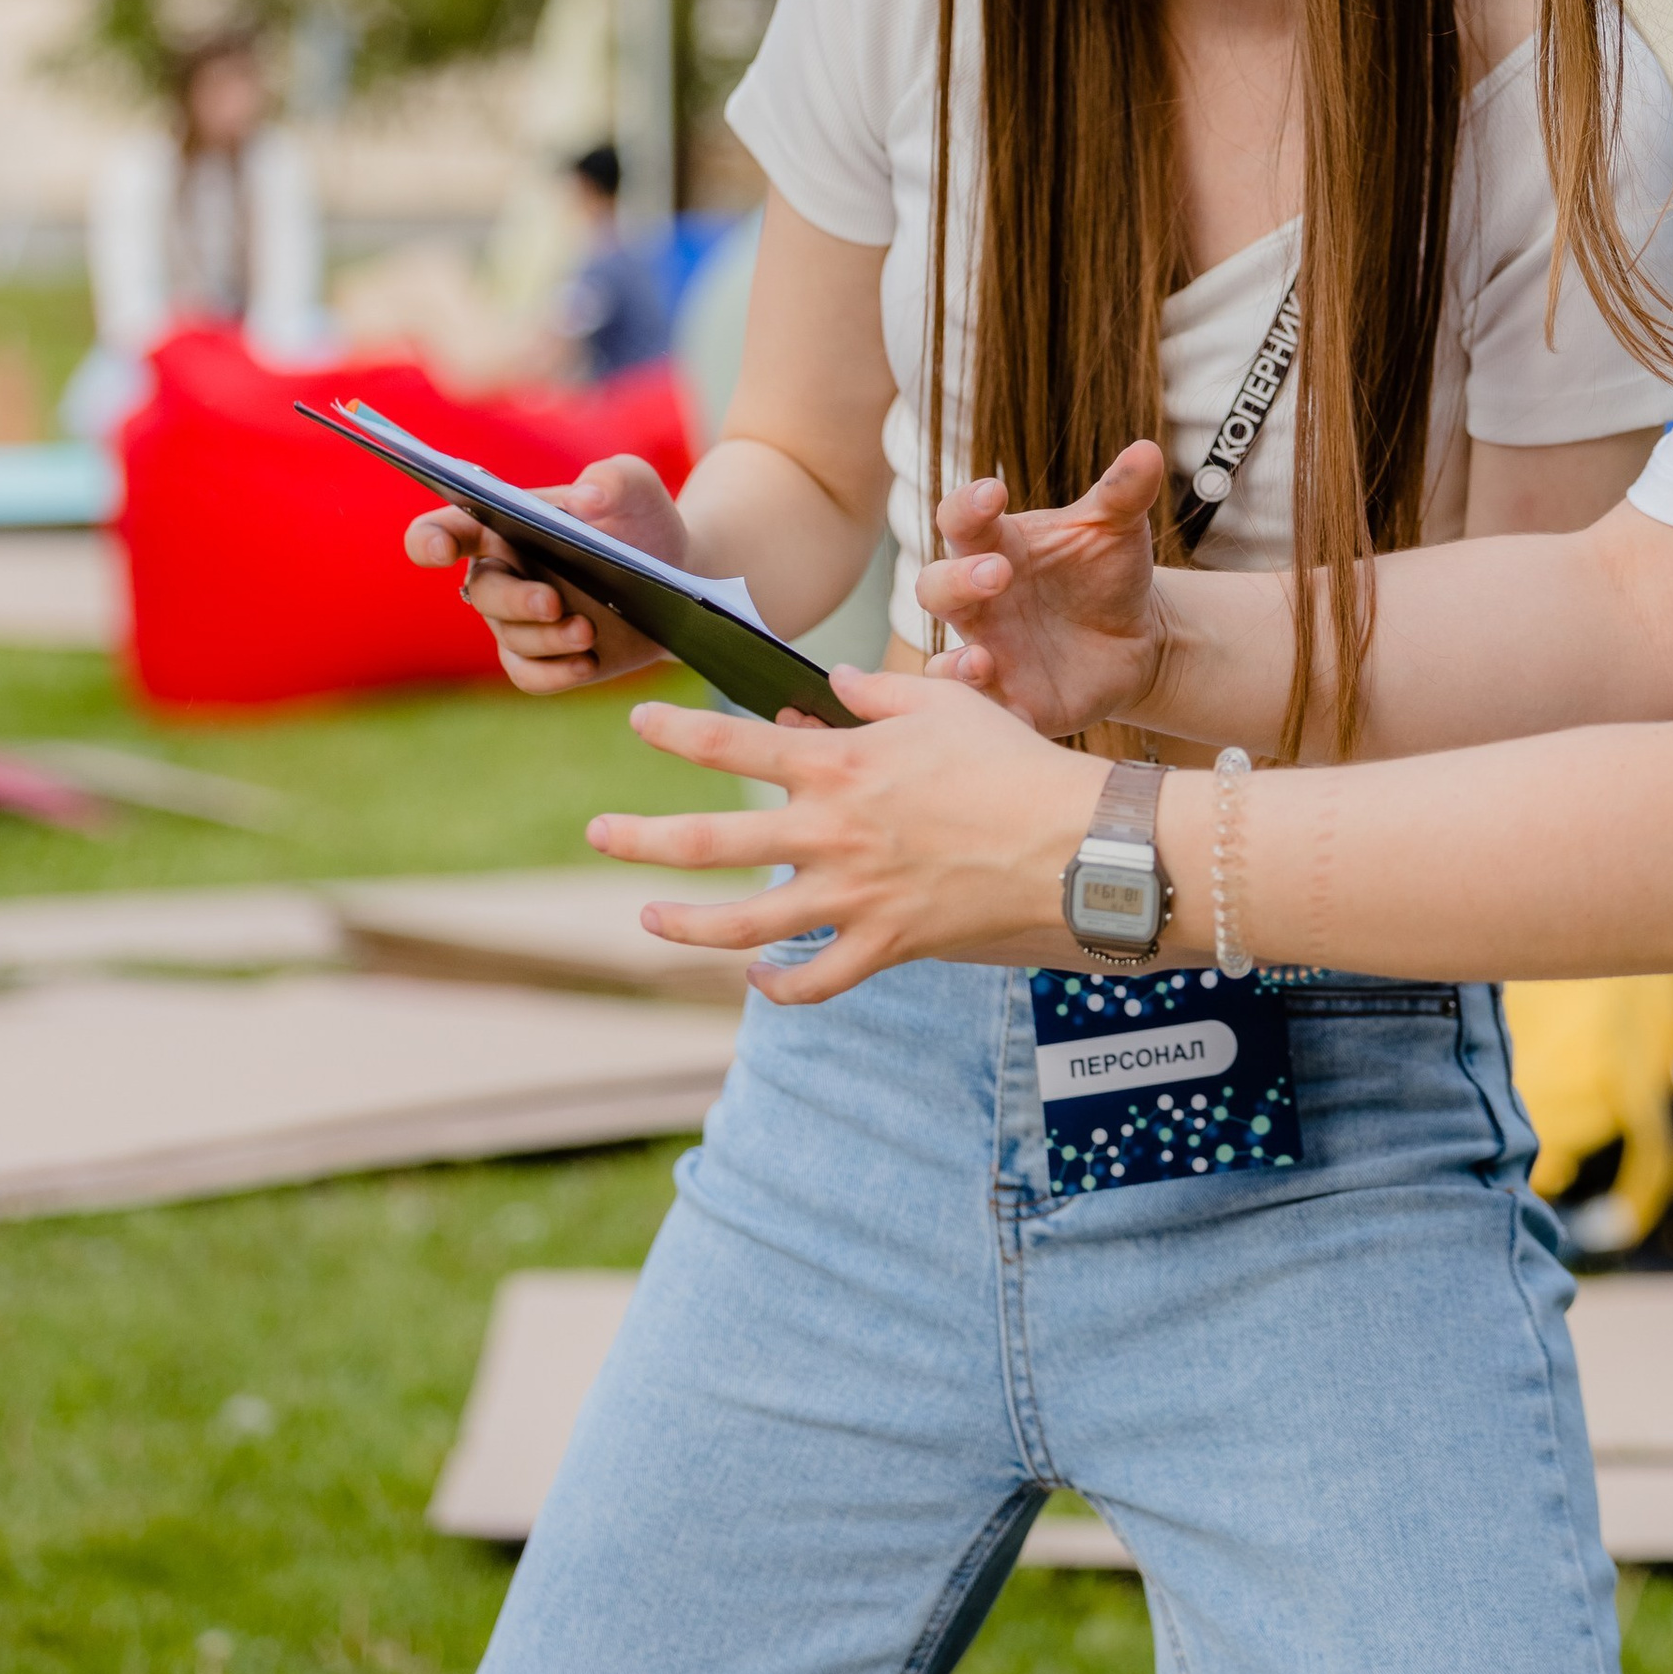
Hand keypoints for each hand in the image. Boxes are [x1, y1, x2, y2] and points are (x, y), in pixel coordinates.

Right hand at [403, 453, 693, 693]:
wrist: (675, 576)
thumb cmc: (640, 520)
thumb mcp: (638, 487)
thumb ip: (616, 477)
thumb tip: (586, 499)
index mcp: (502, 523)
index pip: (445, 530)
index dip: (430, 540)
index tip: (439, 550)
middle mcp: (501, 573)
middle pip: (484, 591)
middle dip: (515, 600)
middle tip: (553, 602)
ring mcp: (518, 620)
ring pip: (512, 637)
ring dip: (547, 638)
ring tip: (588, 630)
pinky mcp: (543, 657)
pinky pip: (530, 675)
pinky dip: (555, 673)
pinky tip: (586, 663)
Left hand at [585, 675, 1103, 1000]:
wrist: (1075, 846)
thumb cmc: (1015, 763)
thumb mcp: (946, 703)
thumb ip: (879, 692)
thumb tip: (836, 686)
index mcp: (838, 766)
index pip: (729, 745)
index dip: (674, 733)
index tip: (639, 724)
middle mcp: (828, 835)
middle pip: (705, 841)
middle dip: (638, 837)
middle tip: (597, 833)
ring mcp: (850, 899)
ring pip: (738, 926)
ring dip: (683, 923)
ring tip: (647, 918)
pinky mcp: (883, 947)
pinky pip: (813, 982)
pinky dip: (779, 987)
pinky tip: (760, 980)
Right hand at [906, 441, 1169, 740]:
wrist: (1137, 635)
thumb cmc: (1107, 570)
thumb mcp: (1117, 528)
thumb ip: (1124, 491)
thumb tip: (1146, 450)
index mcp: (996, 547)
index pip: (961, 520)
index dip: (967, 505)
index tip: (993, 492)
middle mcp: (980, 601)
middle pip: (936, 587)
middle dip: (958, 580)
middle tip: (997, 574)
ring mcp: (989, 652)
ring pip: (945, 659)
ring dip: (954, 663)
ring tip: (980, 659)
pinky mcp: (1013, 699)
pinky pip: (988, 711)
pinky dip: (991, 714)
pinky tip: (1012, 717)